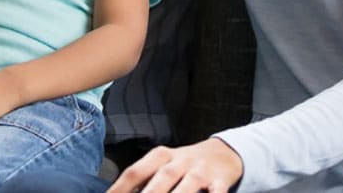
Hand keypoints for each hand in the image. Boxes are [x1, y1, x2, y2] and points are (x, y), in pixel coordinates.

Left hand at [109, 139, 243, 192]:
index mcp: (160, 156)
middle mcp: (179, 161)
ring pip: (188, 185)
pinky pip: (217, 192)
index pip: (135, 172)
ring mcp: (201, 170)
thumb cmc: (184, 165)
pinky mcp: (220, 180)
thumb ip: (143, 179)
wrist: (223, 153)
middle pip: (161, 178)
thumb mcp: (163, 165)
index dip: (120, 189)